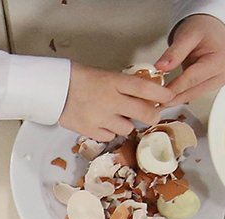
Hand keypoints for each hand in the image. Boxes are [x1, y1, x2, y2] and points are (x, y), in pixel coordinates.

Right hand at [59, 64, 173, 140]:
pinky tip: (102, 122)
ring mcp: (100, 118)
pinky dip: (109, 131)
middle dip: (152, 115)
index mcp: (114, 82)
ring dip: (125, 123)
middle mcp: (110, 101)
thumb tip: (149, 96)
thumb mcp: (107, 76)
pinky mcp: (90, 131)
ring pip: (127, 128)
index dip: (161, 94)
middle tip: (150, 114)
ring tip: (115, 115)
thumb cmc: (82, 79)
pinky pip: (110, 136)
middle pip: (144, 113)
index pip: (145, 88)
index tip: (169, 96)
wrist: (54, 89)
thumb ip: (126, 86)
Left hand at [156, 14, 224, 103]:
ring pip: (194, 95)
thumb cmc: (202, 28)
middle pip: (194, 90)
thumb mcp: (186, 35)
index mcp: (221, 60)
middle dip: (173, 97)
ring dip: (176, 98)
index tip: (157, 96)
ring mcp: (222, 80)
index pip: (192, 79)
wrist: (212, 27)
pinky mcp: (216, 84)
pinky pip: (195, 92)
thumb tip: (160, 68)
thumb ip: (174, 52)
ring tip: (157, 101)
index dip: (174, 88)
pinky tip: (168, 96)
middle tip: (153, 103)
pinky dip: (181, 94)